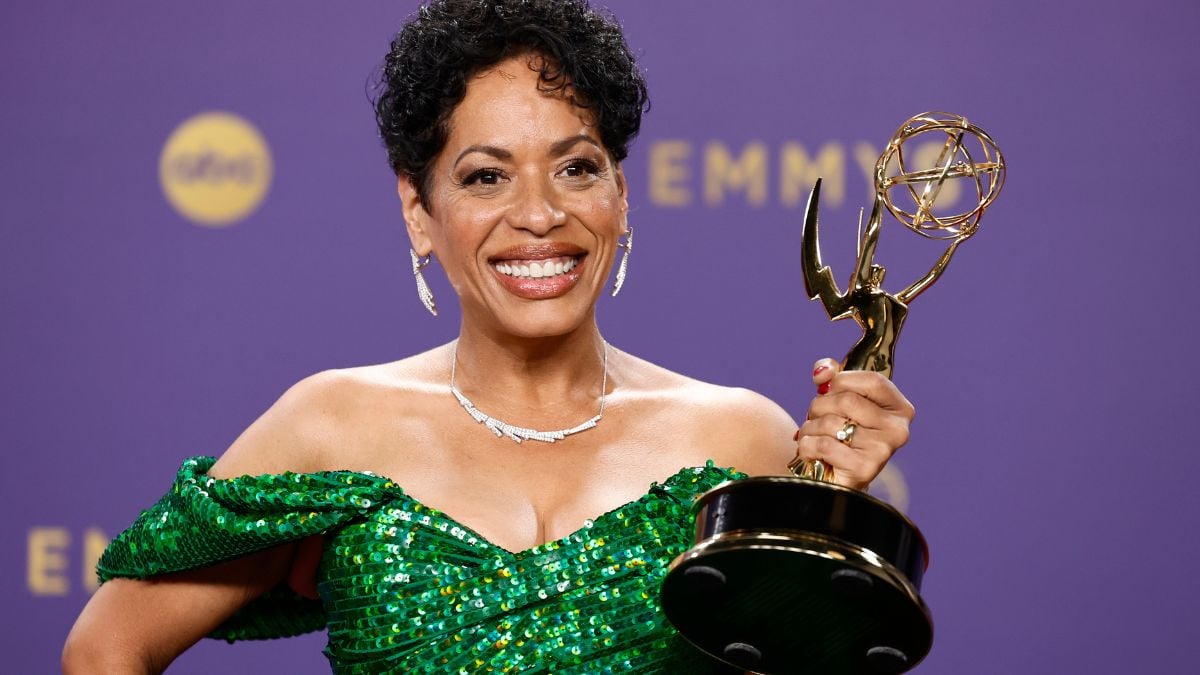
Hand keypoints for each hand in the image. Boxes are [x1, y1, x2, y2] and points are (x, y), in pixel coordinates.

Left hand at [793, 358, 914, 489]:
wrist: (838, 477)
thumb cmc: (841, 432)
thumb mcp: (841, 399)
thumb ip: (833, 377)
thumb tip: (822, 371)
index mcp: (899, 408)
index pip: (873, 380)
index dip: (843, 379)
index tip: (827, 387)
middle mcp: (897, 430)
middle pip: (848, 400)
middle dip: (820, 405)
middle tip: (816, 417)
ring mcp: (883, 451)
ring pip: (831, 422)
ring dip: (810, 427)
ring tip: (813, 435)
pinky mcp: (863, 469)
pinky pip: (824, 445)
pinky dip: (808, 445)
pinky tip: (811, 451)